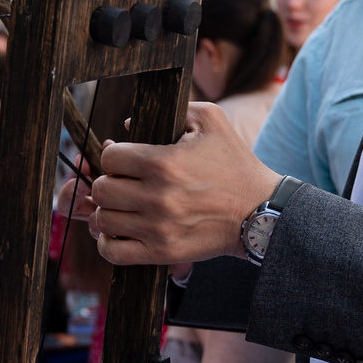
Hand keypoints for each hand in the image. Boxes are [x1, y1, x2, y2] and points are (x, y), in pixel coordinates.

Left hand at [88, 102, 278, 265]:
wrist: (260, 210)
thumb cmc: (234, 163)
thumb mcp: (211, 120)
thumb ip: (174, 110)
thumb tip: (128, 125)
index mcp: (164, 162)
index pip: (110, 157)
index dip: (114, 155)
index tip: (126, 161)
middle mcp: (158, 196)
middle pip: (102, 189)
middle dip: (109, 182)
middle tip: (124, 183)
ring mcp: (158, 228)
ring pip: (103, 219)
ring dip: (109, 211)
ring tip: (123, 207)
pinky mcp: (162, 252)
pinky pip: (113, 252)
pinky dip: (108, 242)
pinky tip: (121, 232)